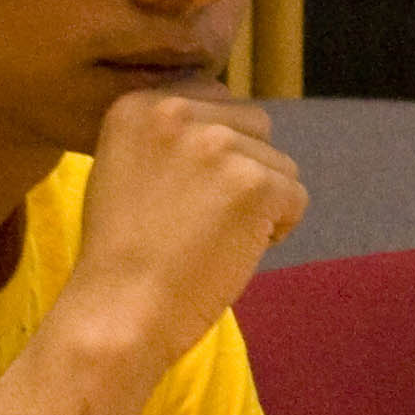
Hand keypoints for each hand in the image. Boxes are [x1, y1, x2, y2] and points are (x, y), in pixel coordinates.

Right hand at [58, 86, 306, 370]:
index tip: (184, 194)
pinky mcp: (254, 182)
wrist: (118, 312)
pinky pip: (296, 197)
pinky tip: (232, 252)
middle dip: (243, 170)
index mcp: (139, 105)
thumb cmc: (122, 255)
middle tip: (201, 219)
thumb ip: (171, 137)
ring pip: (279, 163)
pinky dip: (277, 229)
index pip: (215, 102)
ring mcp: (217, 144)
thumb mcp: (125, 168)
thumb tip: (229, 124)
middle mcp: (176, 111)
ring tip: (212, 238)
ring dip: (261, 202)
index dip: (215, 153)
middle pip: (253, 124)